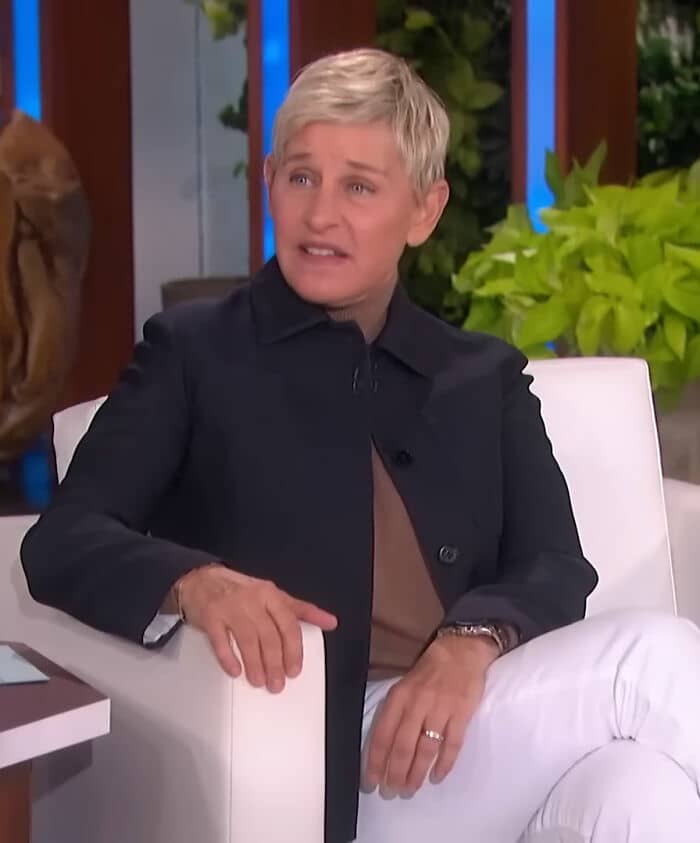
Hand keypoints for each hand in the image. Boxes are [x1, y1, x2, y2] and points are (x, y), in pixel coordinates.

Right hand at [175, 564, 336, 692]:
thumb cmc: (241, 590)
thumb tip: (330, 622)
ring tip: (259, 681)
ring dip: (255, 664)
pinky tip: (235, 671)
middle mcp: (252, 599)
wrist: (201, 579)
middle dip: (275, 663)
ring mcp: (230, 607)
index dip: (293, 650)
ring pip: (248, 640)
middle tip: (277, 683)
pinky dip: (229, 658)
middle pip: (269, 635)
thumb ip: (301, 610)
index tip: (294, 670)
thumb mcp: (274, 595)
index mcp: (271, 594)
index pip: (289, 624)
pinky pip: (220, 640)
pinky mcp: (210, 615)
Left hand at [362, 635, 497, 796]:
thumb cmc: (428, 672)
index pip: (382, 734)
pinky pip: (451, 744)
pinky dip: (444, 764)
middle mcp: (416, 704)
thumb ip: (394, 713)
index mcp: (398, 697)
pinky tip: (437, 777)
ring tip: (410, 789)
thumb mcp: (404, 686)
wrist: (460, 652)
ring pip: (425, 749)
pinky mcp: (461, 714)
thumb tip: (381, 747)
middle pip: (402, 746)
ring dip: (416, 773)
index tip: (371, 782)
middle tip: (391, 792)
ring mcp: (440, 709)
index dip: (375, 761)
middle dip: (394, 774)